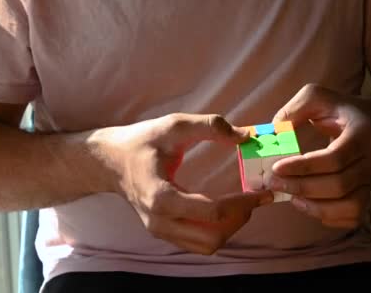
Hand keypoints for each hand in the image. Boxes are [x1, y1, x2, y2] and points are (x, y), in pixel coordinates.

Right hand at [91, 113, 272, 254]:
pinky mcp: (163, 232)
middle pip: (213, 237)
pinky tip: (226, 210)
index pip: (212, 211)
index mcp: (161, 197)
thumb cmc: (140, 142)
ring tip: (242, 204)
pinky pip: (197, 243)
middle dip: (239, 219)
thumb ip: (209, 126)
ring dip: (230, 228)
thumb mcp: (173, 125)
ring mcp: (160, 230)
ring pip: (207, 245)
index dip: (243, 203)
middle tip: (253, 198)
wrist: (108, 161)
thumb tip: (245, 136)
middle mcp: (160, 221)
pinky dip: (217, 231)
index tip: (262, 192)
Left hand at [269, 84, 370, 229]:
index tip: (277, 167)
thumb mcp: (319, 97)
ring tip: (291, 197)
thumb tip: (274, 132)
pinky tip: (309, 205)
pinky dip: (330, 217)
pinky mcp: (367, 194)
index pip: (335, 157)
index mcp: (361, 133)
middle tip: (274, 183)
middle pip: (340, 185)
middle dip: (303, 187)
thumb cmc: (341, 110)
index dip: (304, 166)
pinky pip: (354, 216)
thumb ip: (295, 109)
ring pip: (350, 205)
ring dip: (316, 207)